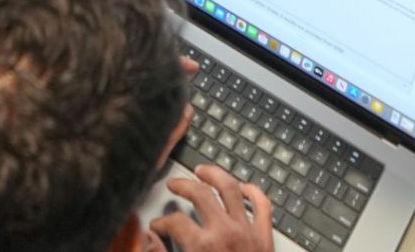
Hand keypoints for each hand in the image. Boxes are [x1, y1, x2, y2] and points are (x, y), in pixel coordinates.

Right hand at [152, 165, 273, 251]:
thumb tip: (149, 240)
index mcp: (203, 246)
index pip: (174, 222)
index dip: (161, 222)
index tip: (157, 226)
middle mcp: (225, 232)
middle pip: (200, 193)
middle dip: (183, 185)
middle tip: (174, 185)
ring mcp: (248, 232)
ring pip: (231, 188)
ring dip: (215, 175)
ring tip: (203, 170)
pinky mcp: (265, 238)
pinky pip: (263, 204)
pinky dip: (253, 191)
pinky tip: (243, 187)